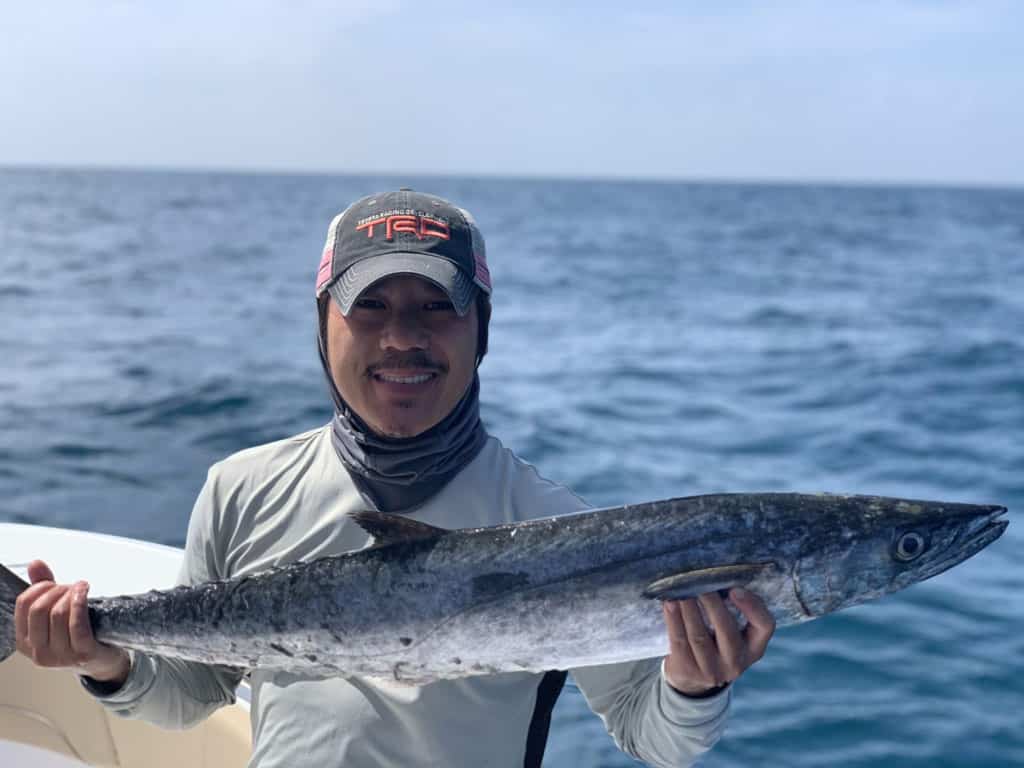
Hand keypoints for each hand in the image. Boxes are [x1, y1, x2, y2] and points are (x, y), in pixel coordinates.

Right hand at [15, 560, 130, 684]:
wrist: (103, 660)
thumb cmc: (77, 635)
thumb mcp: (55, 614)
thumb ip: (43, 588)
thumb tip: (35, 564)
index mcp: (25, 642)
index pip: (23, 605)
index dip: (39, 587)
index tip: (53, 582)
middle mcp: (38, 652)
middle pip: (39, 609)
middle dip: (56, 590)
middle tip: (70, 586)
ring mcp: (60, 656)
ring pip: (59, 614)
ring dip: (71, 594)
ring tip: (81, 589)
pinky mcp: (82, 654)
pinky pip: (77, 623)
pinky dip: (80, 602)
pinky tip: (85, 591)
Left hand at [661, 587, 774, 696]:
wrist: (692, 679)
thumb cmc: (715, 642)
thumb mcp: (733, 632)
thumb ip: (731, 609)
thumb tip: (715, 577)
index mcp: (754, 648)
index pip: (764, 626)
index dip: (752, 607)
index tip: (735, 589)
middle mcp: (737, 662)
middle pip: (727, 631)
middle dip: (712, 604)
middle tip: (701, 584)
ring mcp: (712, 670)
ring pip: (699, 636)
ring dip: (688, 609)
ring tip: (681, 591)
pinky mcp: (688, 671)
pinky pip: (679, 642)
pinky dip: (673, 620)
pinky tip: (669, 604)